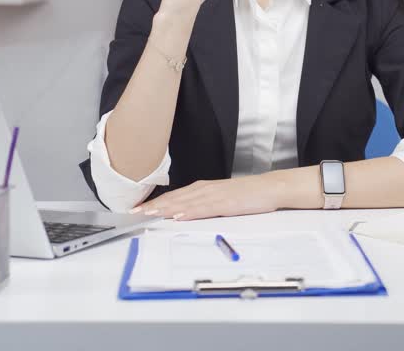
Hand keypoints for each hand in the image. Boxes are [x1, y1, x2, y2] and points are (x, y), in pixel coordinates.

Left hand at [131, 175, 285, 220]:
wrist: (269, 188)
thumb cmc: (247, 194)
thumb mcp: (221, 198)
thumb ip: (203, 204)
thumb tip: (184, 213)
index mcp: (203, 188)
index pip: (174, 196)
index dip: (155, 202)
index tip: (139, 208)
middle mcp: (205, 189)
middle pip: (175, 198)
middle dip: (154, 205)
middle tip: (135, 212)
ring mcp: (215, 196)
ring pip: (185, 202)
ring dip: (167, 208)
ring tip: (150, 213)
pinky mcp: (225, 203)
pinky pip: (204, 209)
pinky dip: (190, 212)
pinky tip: (179, 215)